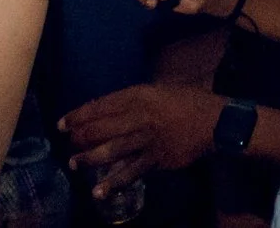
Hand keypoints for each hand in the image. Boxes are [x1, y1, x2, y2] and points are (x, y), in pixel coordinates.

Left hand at [59, 83, 220, 198]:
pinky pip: (131, 172)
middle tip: (68, 143)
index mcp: (142, 95)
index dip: (79, 115)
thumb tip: (109, 108)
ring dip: (90, 158)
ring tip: (74, 163)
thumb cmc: (189, 101)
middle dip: (80, 137)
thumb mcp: (161, 89)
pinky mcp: (157, 159)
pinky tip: (99, 190)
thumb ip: (136, 99)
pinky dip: (114, 182)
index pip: (102, 105)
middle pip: (102, 128)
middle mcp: (141, 117)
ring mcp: (148, 140)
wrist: (216, 122)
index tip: (63, 123)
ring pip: (112, 150)